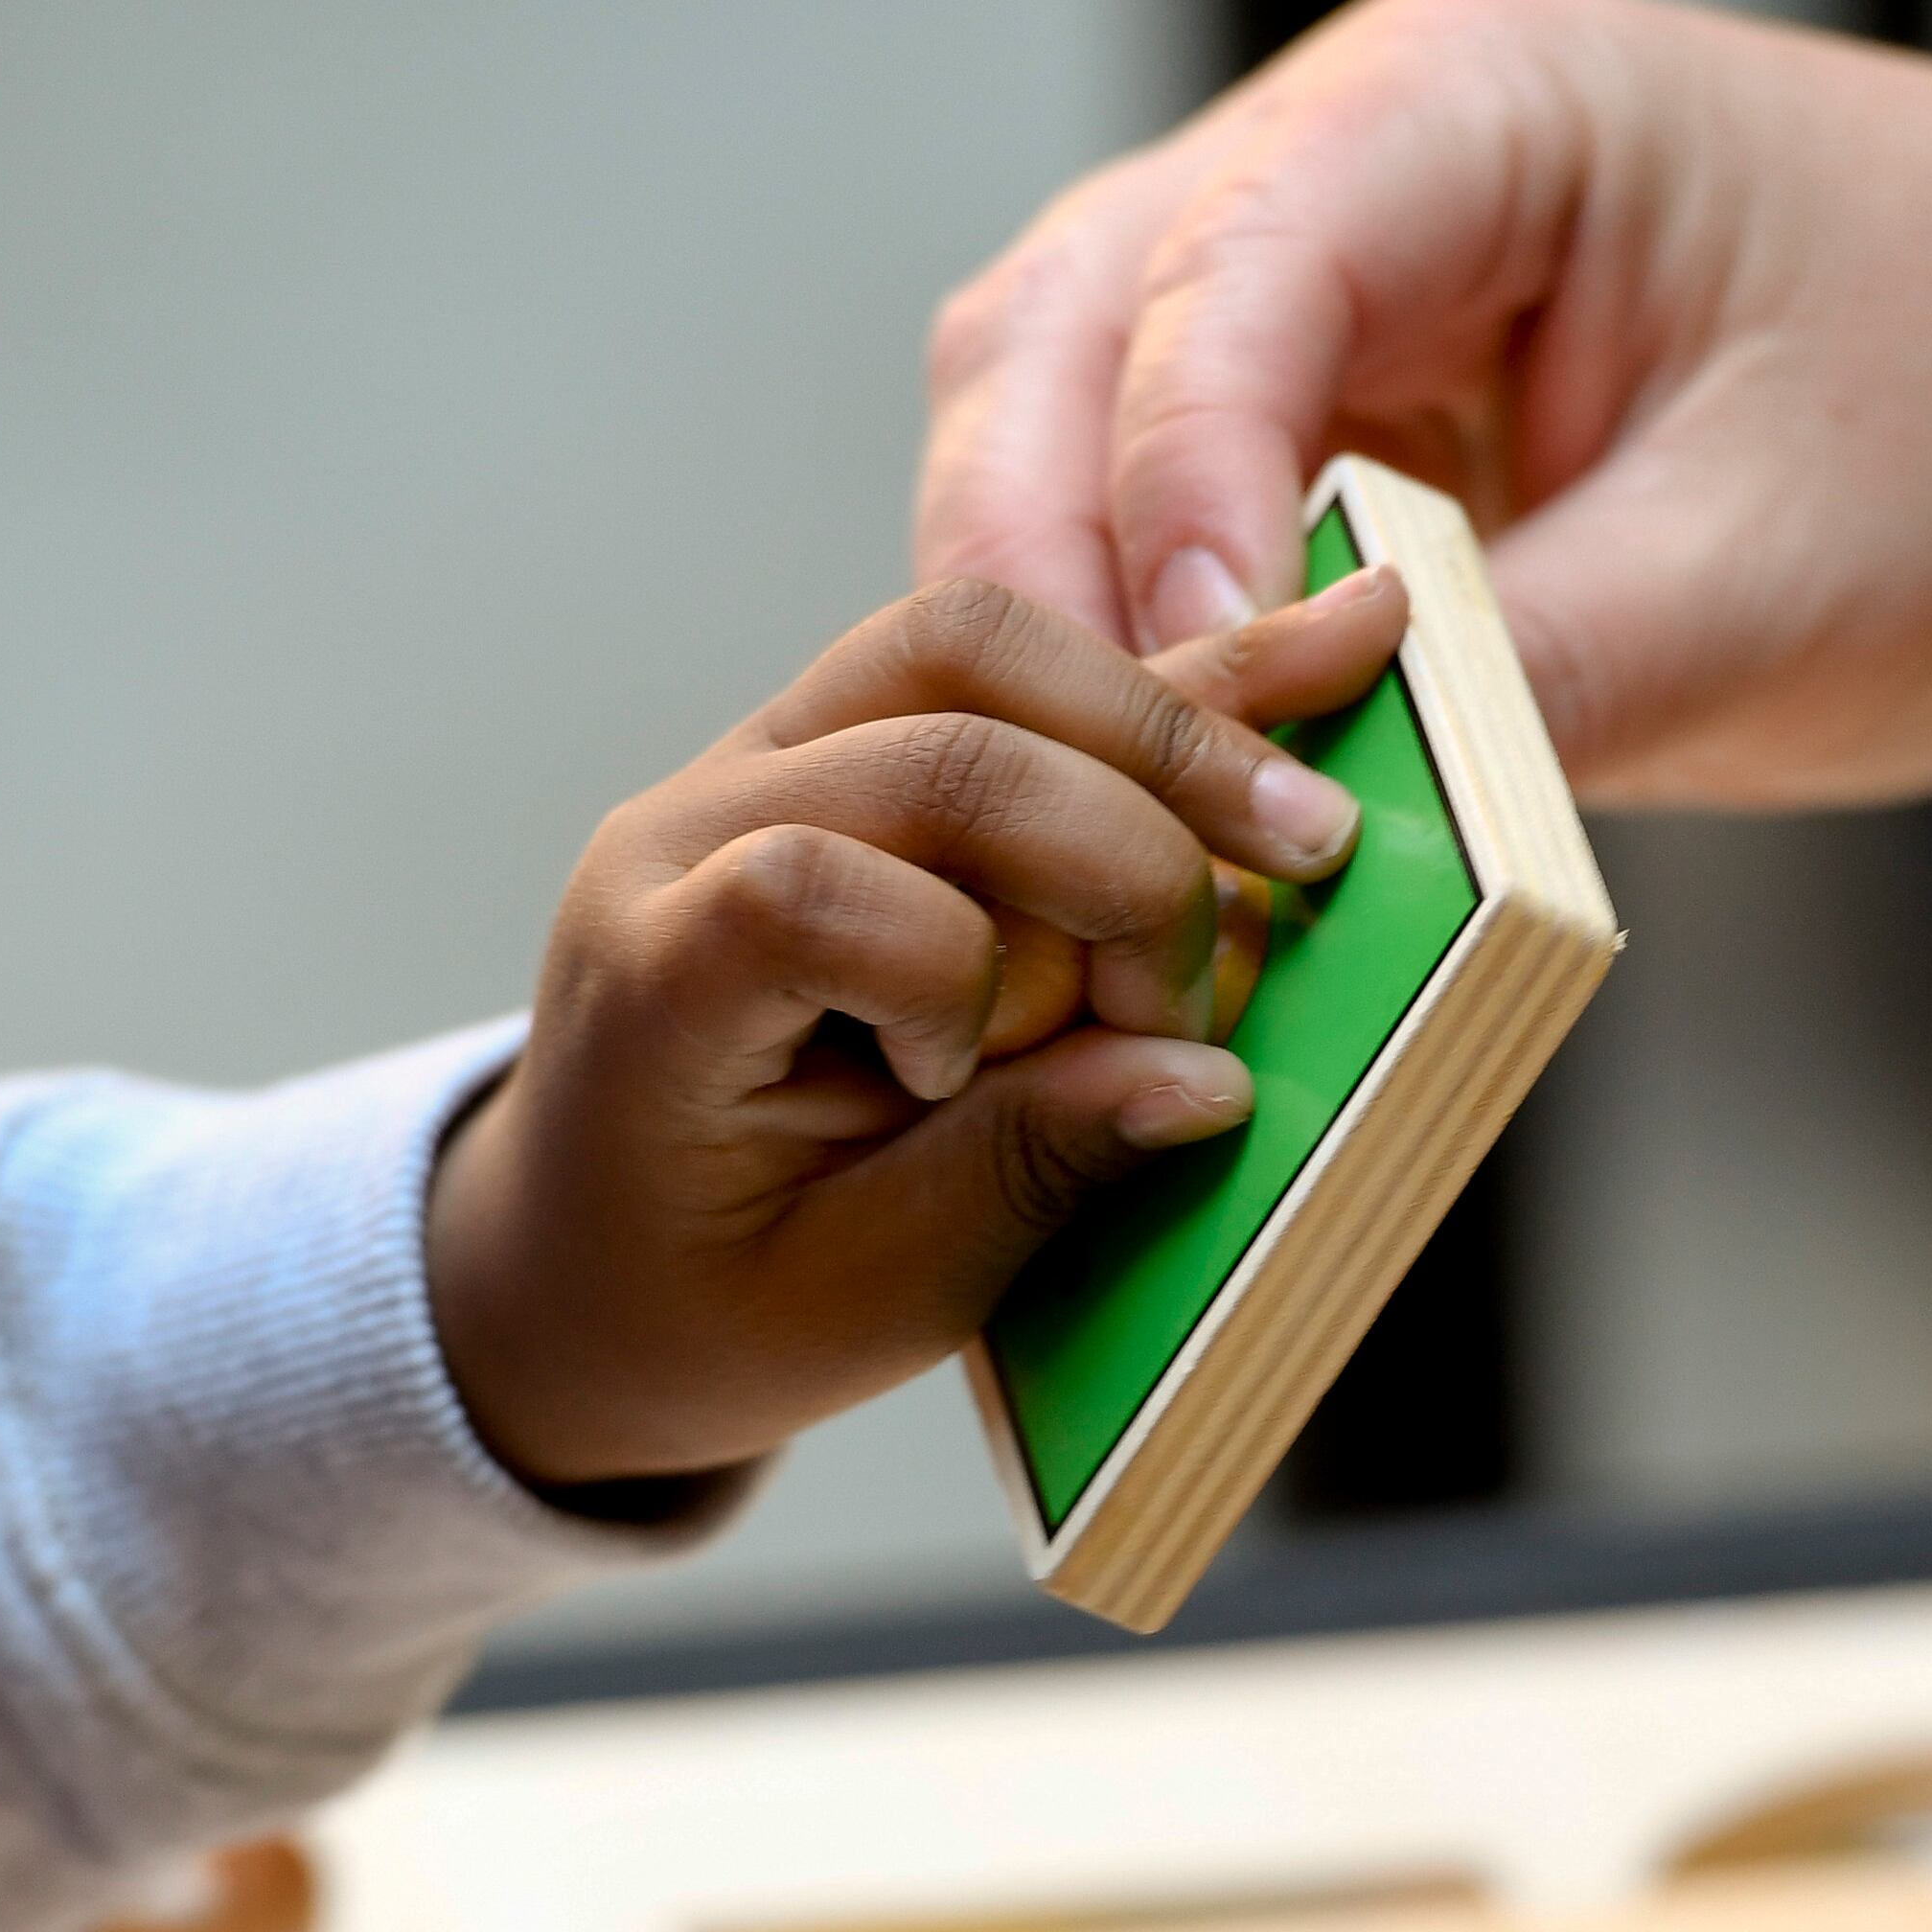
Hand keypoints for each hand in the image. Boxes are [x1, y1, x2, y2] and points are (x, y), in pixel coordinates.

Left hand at [424, 569, 1409, 1485]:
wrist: (594, 1261)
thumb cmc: (706, 1300)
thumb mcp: (859, 1298)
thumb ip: (1020, 1175)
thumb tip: (1206, 1083)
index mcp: (653, 976)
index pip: (805, 888)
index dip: (950, 970)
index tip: (984, 1081)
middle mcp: (693, 827)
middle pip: (934, 728)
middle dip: (1120, 850)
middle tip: (1209, 995)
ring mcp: (771, 760)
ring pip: (978, 644)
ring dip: (1159, 732)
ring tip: (1301, 826)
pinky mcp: (860, 745)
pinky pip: (1021, 672)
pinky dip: (1173, 679)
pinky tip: (1337, 631)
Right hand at [915, 0, 1931, 806]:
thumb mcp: (1785, 582)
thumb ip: (1535, 683)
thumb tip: (1294, 824)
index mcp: (1472, 103)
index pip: (1221, 275)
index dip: (1167, 490)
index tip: (1188, 688)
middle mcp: (1358, 159)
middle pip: (1061, 333)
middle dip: (1039, 571)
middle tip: (1066, 804)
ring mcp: (1331, 283)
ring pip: (1062, 427)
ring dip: (1060, 626)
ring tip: (1097, 830)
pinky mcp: (1342, 416)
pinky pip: (1161, 520)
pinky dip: (1140, 657)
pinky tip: (1163, 800)